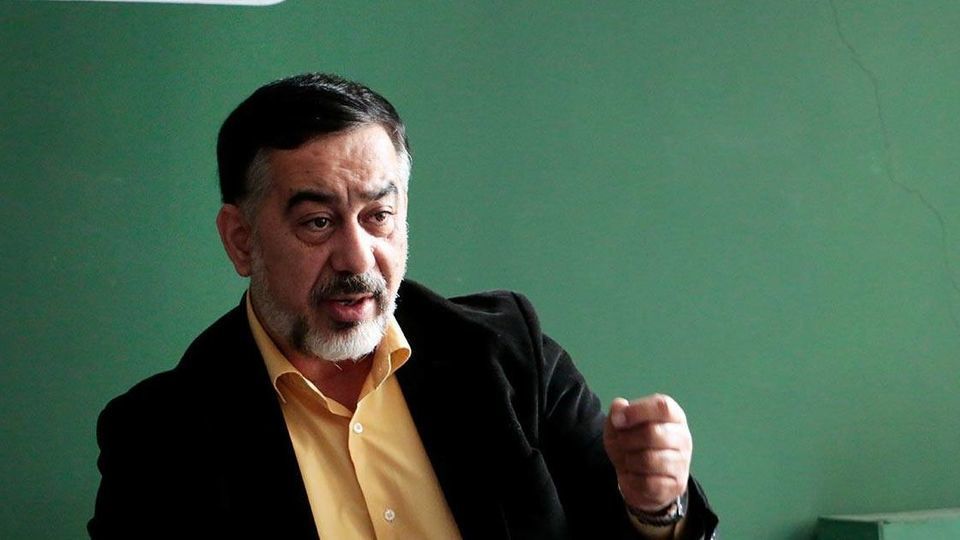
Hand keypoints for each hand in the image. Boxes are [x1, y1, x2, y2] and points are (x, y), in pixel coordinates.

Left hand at [602, 394, 691, 512]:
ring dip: (629, 460)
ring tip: (628, 459)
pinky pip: (647, 482)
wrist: (640, 479)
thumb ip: (618, 412)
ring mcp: (682, 462)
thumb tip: (619, 406)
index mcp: (673, 416)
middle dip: (627, 439)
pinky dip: (631, 479)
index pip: (662, 406)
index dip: (637, 411)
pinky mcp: (676, 485)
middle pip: (653, 433)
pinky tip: (633, 475)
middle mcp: (683, 437)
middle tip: (620, 443)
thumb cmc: (632, 444)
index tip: (618, 421)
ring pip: (648, 459)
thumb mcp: (620, 426)